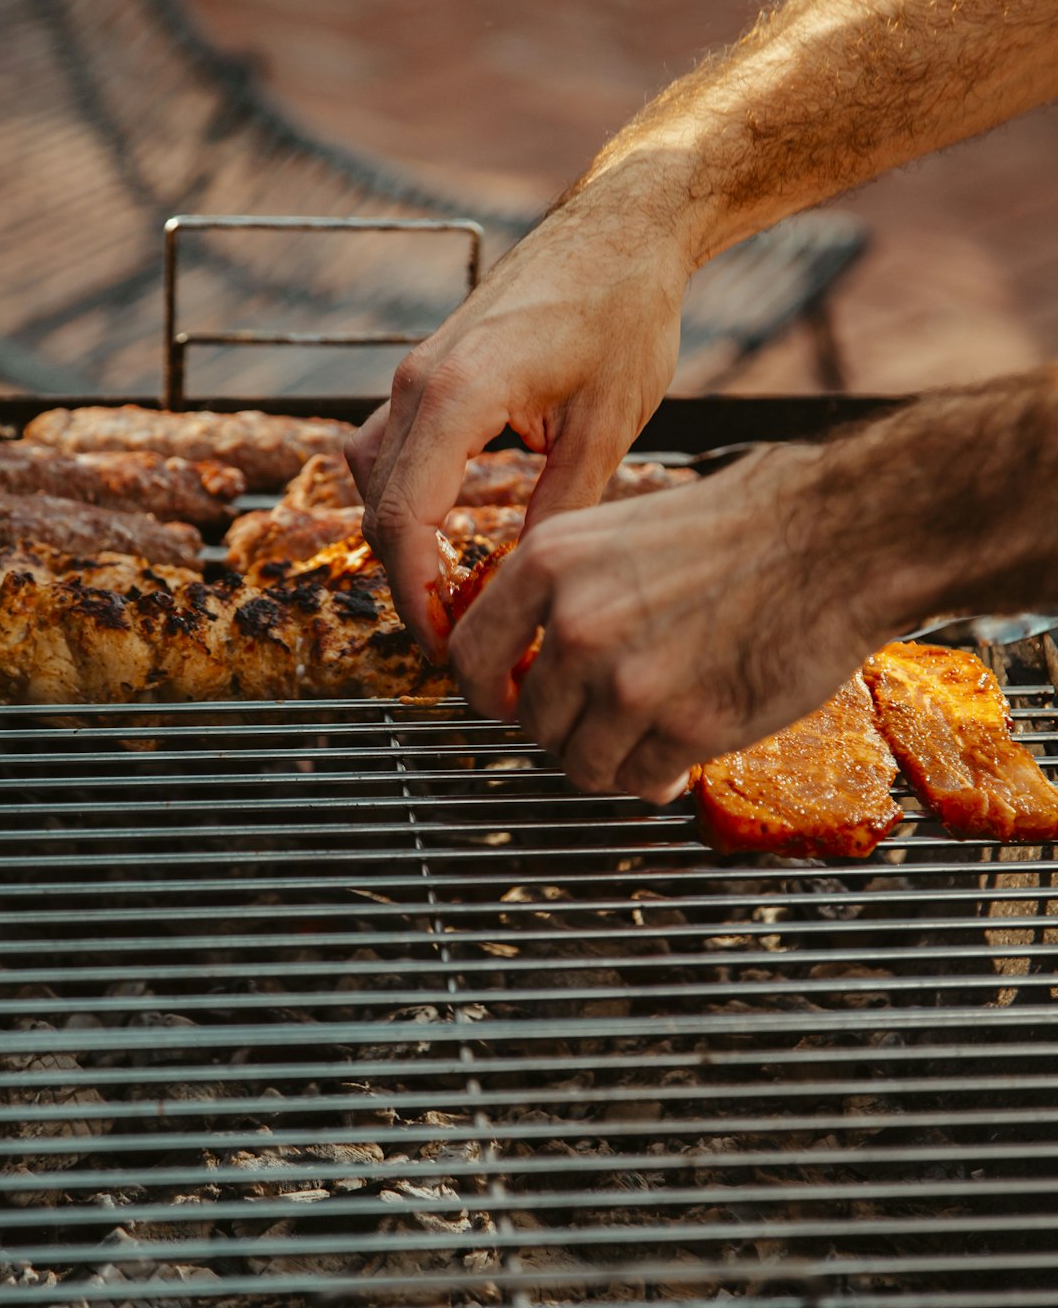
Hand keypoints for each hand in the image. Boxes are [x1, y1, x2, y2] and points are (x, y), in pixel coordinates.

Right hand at [346, 156, 702, 653]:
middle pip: (380, 510)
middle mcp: (417, 382)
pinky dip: (409, 501)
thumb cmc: (624, 309)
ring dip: (404, 544)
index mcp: (456, 393)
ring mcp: (414, 373)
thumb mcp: (606, 427)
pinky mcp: (427, 371)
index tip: (451, 647)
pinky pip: (390, 450)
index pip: (406, 521)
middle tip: (457, 641)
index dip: (420, 597)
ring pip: (374, 482)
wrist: (621, 224)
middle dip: (410, 585)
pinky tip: (454, 535)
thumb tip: (529, 589)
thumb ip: (558, 512)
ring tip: (455, 596)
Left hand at [448, 444, 887, 802]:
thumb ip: (565, 590)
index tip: (506, 703)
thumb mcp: (620, 530)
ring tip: (647, 734)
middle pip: (531, 721)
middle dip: (565, 728)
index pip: (470, 657)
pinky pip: (640, 781)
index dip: (486, 693)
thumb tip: (530, 652)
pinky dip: (656, 776)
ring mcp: (630, 682)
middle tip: (605, 716)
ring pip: (580, 763)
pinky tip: (681, 750)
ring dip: (610, 760)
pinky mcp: (687, 727)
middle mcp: (578, 625)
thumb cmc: (742, 527)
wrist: (836, 538)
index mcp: (550, 564)